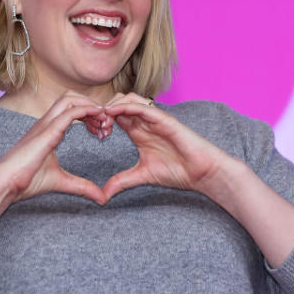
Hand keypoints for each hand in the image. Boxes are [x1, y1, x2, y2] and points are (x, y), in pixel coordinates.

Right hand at [0, 92, 108, 204]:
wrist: (4, 184)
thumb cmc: (25, 181)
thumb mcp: (61, 182)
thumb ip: (82, 187)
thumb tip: (101, 198)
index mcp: (48, 130)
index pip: (71, 109)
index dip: (90, 115)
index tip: (103, 131)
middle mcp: (46, 123)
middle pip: (71, 97)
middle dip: (91, 105)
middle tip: (107, 124)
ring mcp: (44, 125)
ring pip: (70, 99)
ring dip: (90, 106)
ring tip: (104, 122)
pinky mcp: (46, 132)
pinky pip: (69, 113)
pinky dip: (86, 111)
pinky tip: (98, 118)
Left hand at [101, 93, 233, 199]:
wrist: (200, 172)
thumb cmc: (177, 171)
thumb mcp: (142, 176)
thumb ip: (122, 181)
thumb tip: (103, 195)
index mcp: (138, 132)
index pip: (114, 117)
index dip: (100, 120)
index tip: (93, 134)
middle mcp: (144, 122)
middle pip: (118, 103)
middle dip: (103, 111)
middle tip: (95, 127)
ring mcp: (154, 118)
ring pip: (128, 99)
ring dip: (112, 106)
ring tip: (103, 121)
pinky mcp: (164, 118)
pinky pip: (142, 106)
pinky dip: (126, 106)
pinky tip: (113, 113)